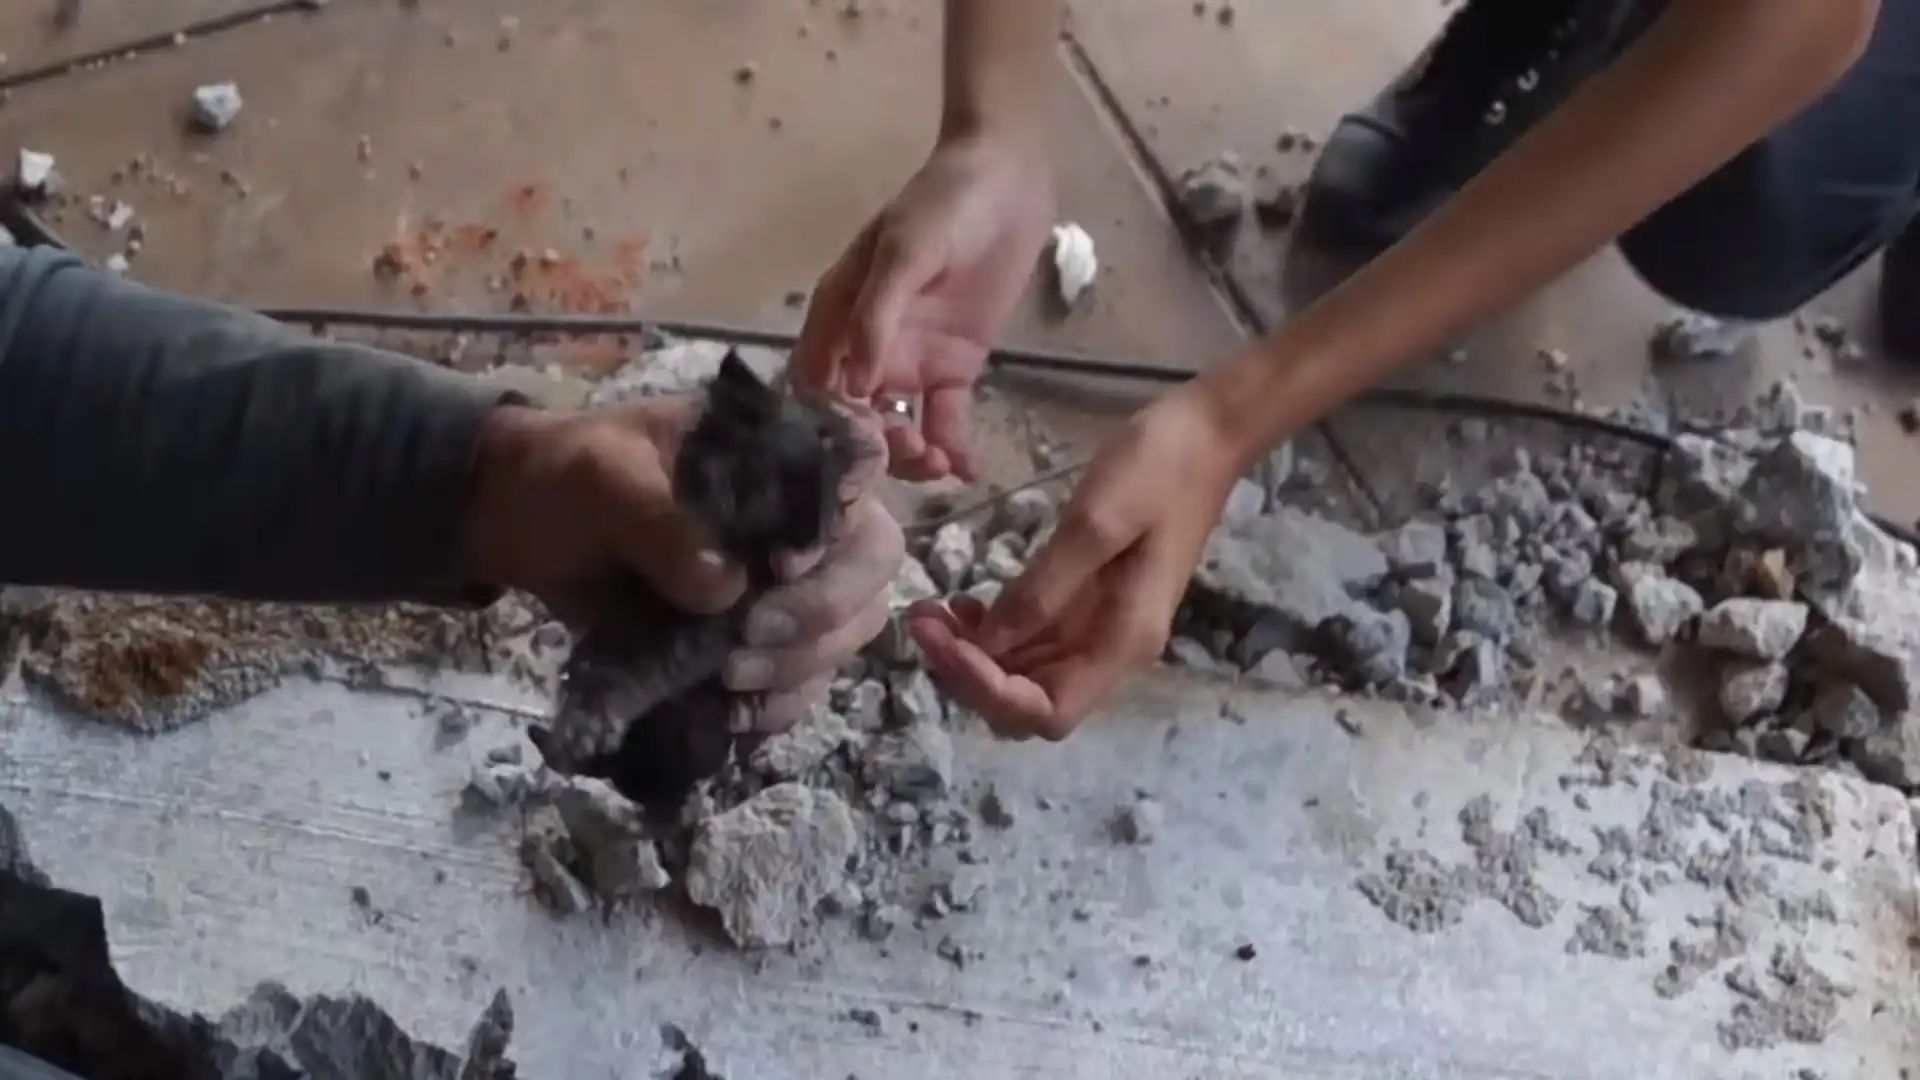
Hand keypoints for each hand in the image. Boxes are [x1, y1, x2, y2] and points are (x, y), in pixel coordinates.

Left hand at [461, 398, 905, 730]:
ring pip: (850, 629)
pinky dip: (781, 705)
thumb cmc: (571, 476)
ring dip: (802, 664)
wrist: (522, 526)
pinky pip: (805, 681)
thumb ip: (658, 520)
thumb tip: (724, 590)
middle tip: (751, 634)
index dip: (844, 515)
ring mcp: (786, 584)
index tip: (782, 560)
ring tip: (729, 679)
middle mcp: (799, 517)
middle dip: (825, 609)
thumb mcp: (602, 475)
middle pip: (872, 562)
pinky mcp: (758, 641)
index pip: (859, 466)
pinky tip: (737, 715)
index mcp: (776, 454)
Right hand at [791, 132, 1052, 481]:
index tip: (859, 447)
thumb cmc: (944, 203)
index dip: (828, 422)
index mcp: (838, 314)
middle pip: (856, 417)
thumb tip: (856, 387)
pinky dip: (953, 445)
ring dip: (912, 454)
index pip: (816, 383)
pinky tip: (967, 470)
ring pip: (898, 425)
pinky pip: (946, 416)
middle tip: (914, 458)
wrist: (1008, 178)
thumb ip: (877, 316)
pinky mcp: (954, 365)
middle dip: (876, 448)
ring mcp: (911, 358)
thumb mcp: (904, 251)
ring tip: (941, 466)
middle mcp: (867, 345)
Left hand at [907, 383, 1242, 739]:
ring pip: (1024, 676)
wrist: (1207, 435)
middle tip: (923, 623)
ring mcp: (1098, 630)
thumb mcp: (1098, 521)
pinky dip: (992, 633)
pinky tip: (964, 603)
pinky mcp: (1087, 604)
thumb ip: (1045, 586)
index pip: (1047, 712)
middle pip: (1028, 703)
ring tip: (931, 612)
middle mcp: (1110, 651)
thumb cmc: (1159, 470)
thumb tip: (989, 643)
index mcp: (1122, 641)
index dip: (988, 691)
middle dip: (969, 676)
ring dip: (973, 657)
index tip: (945, 641)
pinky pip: (1032, 641)